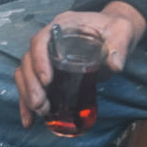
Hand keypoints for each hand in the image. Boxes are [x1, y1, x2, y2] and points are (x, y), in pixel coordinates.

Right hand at [16, 2, 145, 127]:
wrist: (114, 33)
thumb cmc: (115, 28)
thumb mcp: (122, 31)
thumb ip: (119, 45)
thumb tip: (115, 65)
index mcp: (61, 26)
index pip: (40, 40)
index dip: (39, 60)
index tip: (46, 80)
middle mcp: (48, 41)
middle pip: (28, 61)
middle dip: (31, 85)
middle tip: (40, 104)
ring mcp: (45, 57)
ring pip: (25, 74)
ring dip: (27, 95)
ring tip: (41, 111)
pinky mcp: (47, 72)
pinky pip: (30, 86)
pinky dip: (27, 105)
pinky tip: (29, 120)